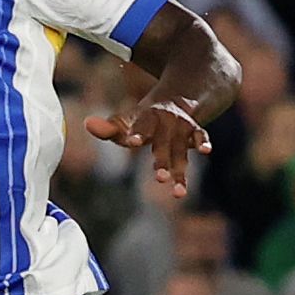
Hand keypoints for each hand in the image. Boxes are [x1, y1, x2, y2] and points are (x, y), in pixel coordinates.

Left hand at [86, 97, 209, 197]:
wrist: (175, 101)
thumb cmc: (142, 120)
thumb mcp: (126, 121)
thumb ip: (109, 128)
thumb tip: (87, 124)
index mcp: (146, 117)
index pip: (140, 126)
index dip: (137, 133)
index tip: (132, 141)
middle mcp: (165, 122)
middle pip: (163, 144)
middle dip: (162, 161)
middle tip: (159, 178)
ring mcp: (181, 127)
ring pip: (181, 150)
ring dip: (180, 170)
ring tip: (178, 193)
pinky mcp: (194, 132)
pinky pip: (200, 136)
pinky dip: (203, 142)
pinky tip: (206, 151)